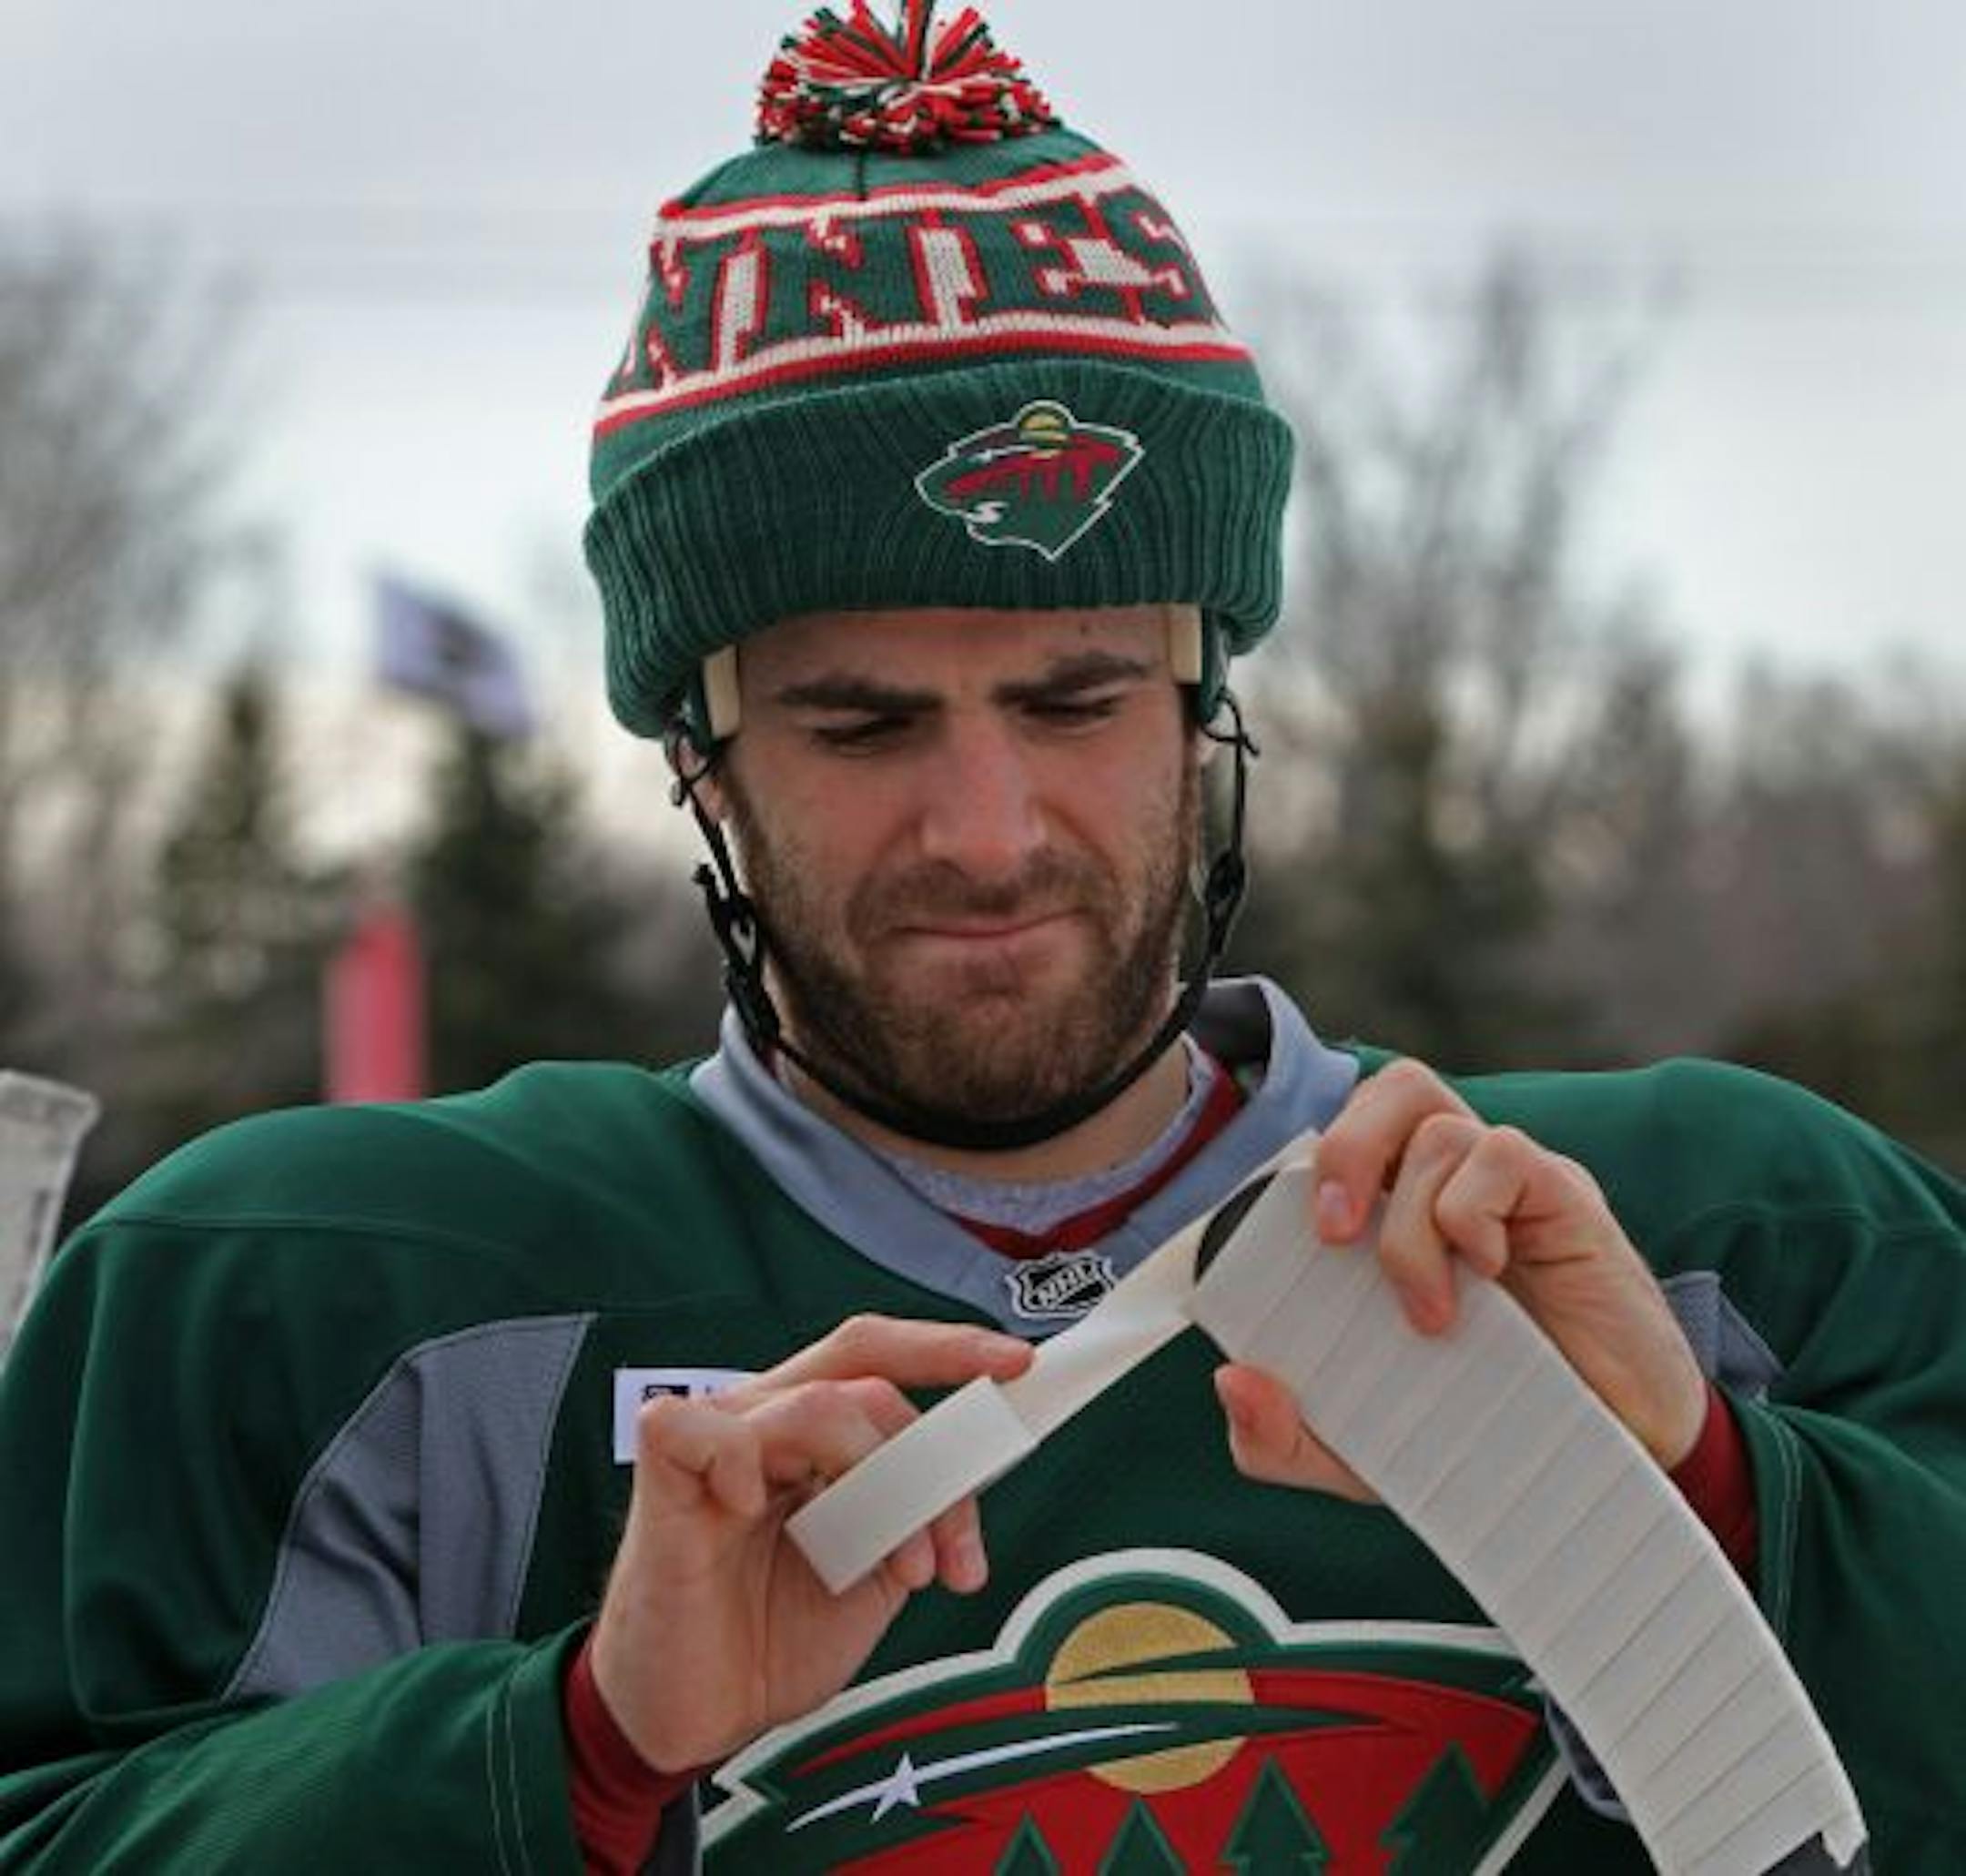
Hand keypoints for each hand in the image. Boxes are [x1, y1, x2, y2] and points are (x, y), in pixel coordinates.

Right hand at [590, 1315, 1031, 1773]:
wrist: (699, 1718)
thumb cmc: (773, 1637)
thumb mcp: (877, 1573)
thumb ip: (919, 1513)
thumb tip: (971, 1470)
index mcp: (814, 1431)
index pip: (881, 1356)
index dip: (948, 1349)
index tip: (1020, 1366)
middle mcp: (767, 1417)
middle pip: (862, 1368)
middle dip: (930, 1447)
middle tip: (956, 1537)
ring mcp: (714, 1441)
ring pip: (817, 1404)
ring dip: (881, 1486)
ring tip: (897, 1570)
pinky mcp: (661, 1477)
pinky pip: (700, 1428)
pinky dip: (739, 1463)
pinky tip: (748, 1513)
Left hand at [1217, 1059, 1707, 1500]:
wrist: (1608, 1476)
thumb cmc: (1484, 1436)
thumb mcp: (1365, 1453)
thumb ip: (1285, 1437)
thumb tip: (1231, 1381)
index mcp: (1403, 1215)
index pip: (1351, 1133)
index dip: (1312, 1162)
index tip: (1297, 1241)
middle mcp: (1458, 1185)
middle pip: (1396, 1090)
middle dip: (1345, 1147)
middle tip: (1333, 1238)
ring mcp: (1516, 1189)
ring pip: (1440, 1129)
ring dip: (1411, 1221)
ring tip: (1430, 1310)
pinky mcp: (1568, 1202)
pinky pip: (1505, 1155)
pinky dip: (1472, 1211)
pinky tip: (1487, 1276)